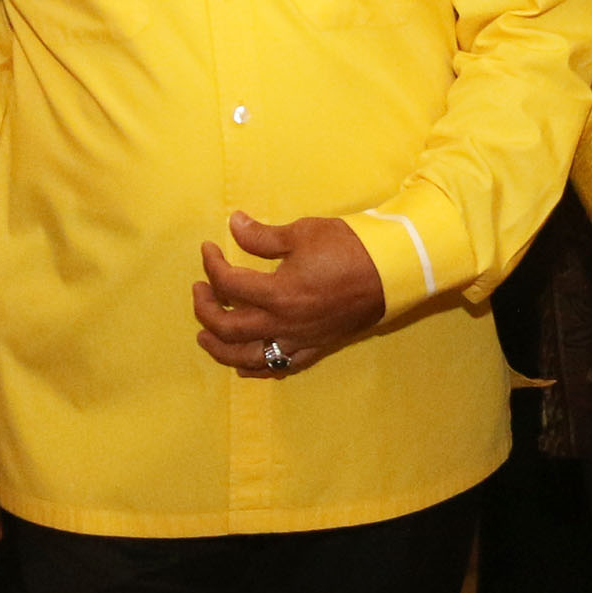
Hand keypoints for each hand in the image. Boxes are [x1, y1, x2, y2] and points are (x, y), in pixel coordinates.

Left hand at [192, 211, 389, 374]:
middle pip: (227, 327)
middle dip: (205, 309)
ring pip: (247, 357)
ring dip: (220, 349)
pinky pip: (278, 367)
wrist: (392, 272)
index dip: (211, 264)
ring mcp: (298, 340)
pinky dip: (255, 368)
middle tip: (199, 290)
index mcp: (278, 293)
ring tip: (204, 337)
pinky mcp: (314, 348)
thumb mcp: (303, 233)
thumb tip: (234, 224)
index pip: (228, 284)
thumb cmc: (350, 248)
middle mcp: (283, 324)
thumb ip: (263, 236)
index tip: (209, 249)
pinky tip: (243, 364)